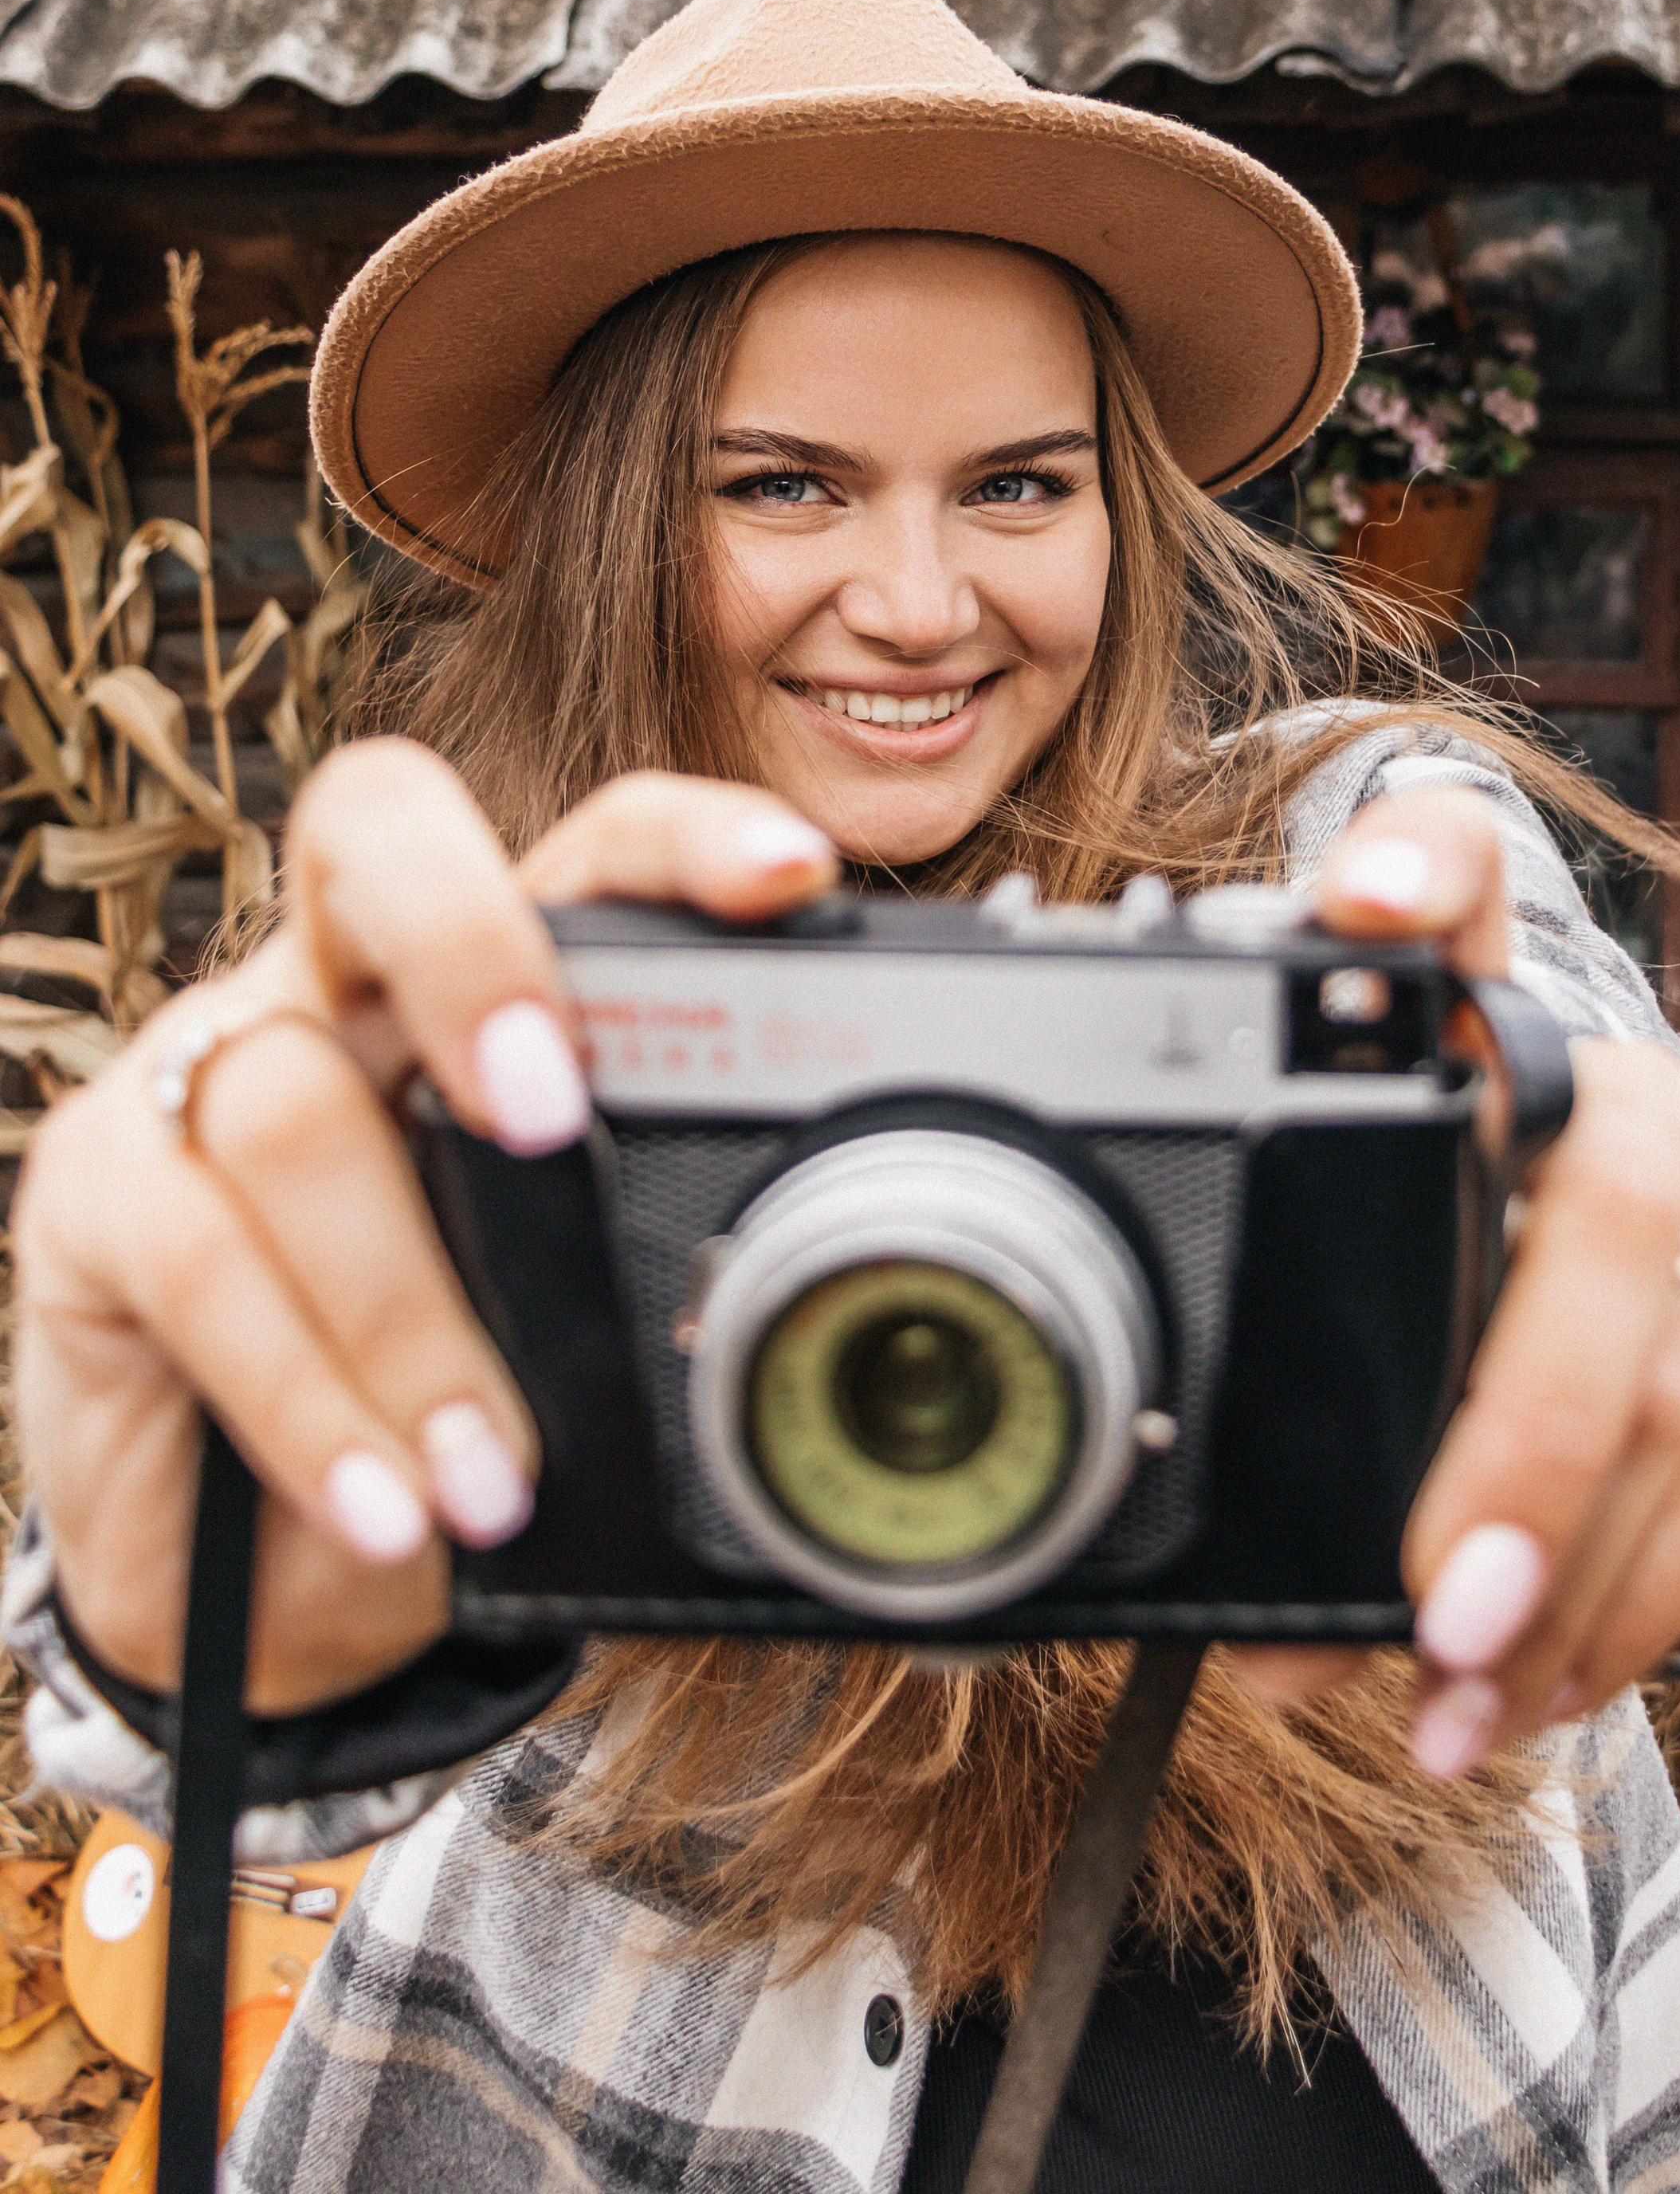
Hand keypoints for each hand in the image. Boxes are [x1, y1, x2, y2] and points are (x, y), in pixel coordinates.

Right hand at [12, 746, 836, 1714]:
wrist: (252, 1581)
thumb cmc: (446, 1414)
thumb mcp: (573, 1341)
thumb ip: (666, 1285)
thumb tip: (850, 1326)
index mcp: (492, 987)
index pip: (586, 846)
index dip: (680, 838)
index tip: (789, 874)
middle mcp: (341, 981)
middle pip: (380, 832)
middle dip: (472, 947)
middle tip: (550, 1111)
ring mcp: (203, 1068)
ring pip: (293, 1103)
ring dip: (407, 1315)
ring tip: (493, 1476)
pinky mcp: (94, 1192)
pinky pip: (197, 1255)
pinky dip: (309, 1396)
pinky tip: (385, 1505)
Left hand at [1227, 788, 1679, 1766]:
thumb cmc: (1481, 1328)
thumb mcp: (1383, 1330)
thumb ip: (1311, 1416)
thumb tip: (1246, 1610)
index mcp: (1474, 1052)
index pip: (1458, 891)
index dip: (1424, 871)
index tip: (1370, 894)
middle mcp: (1622, 1094)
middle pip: (1596, 1205)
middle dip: (1510, 1433)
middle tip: (1427, 1597)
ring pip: (1675, 1368)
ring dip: (1564, 1570)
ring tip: (1463, 1691)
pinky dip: (1646, 1601)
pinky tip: (1560, 1679)